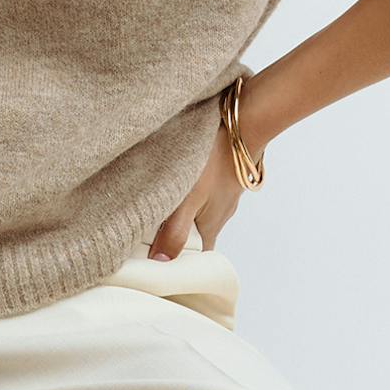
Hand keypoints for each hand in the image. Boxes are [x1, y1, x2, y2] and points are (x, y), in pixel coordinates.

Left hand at [146, 120, 252, 259]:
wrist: (243, 124)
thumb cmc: (216, 160)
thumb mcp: (189, 199)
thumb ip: (175, 230)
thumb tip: (162, 261)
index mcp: (211, 226)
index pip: (197, 258)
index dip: (180, 264)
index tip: (159, 265)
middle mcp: (219, 213)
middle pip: (195, 236)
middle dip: (175, 238)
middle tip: (146, 237)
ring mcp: (222, 194)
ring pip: (197, 213)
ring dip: (179, 215)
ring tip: (155, 209)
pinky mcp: (220, 176)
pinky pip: (202, 193)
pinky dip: (187, 195)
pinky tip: (174, 183)